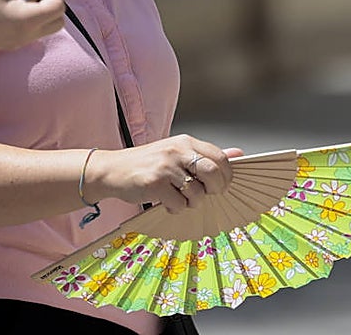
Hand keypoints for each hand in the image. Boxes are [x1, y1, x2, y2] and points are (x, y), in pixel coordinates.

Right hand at [0, 0, 64, 57]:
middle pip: (57, 20)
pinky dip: (28, 18)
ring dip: (39, 10)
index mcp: (30, 20)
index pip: (59, 7)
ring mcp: (19, 41)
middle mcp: (29, 35)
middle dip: (51, 2)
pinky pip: (29, 30)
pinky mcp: (9, 42)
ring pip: (44, 26)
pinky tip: (8, 6)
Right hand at [86, 135, 243, 213]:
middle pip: (214, 174)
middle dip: (215, 190)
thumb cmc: (146, 164)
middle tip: (205, 194)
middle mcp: (176, 151)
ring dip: (191, 203)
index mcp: (184, 142)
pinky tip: (164, 201)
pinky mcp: (154, 183)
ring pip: (197, 194)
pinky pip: (179, 204)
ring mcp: (165, 167)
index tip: (220, 185)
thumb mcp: (176, 153)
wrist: (112, 170)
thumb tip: (238, 153)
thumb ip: (207, 155)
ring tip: (177, 197)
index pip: (220, 158)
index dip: (226, 176)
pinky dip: (175, 208)